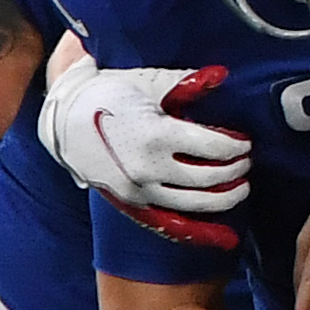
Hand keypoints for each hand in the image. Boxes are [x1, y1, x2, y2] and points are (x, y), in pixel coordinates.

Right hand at [40, 55, 250, 245]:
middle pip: (209, 179)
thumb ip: (186, 83)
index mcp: (156, 136)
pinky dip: (200, 230)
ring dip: (224, 198)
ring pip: (195, 204)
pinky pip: (171, 223)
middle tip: (246, 161)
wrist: (64, 120)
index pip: (214, 148)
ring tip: (239, 187)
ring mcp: (139, 191)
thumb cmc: (108, 93)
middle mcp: (148, 169)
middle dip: (236, 170)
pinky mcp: (132, 204)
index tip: (244, 141)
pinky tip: (222, 234)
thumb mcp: (147, 82)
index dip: (236, 146)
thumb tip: (222, 75)